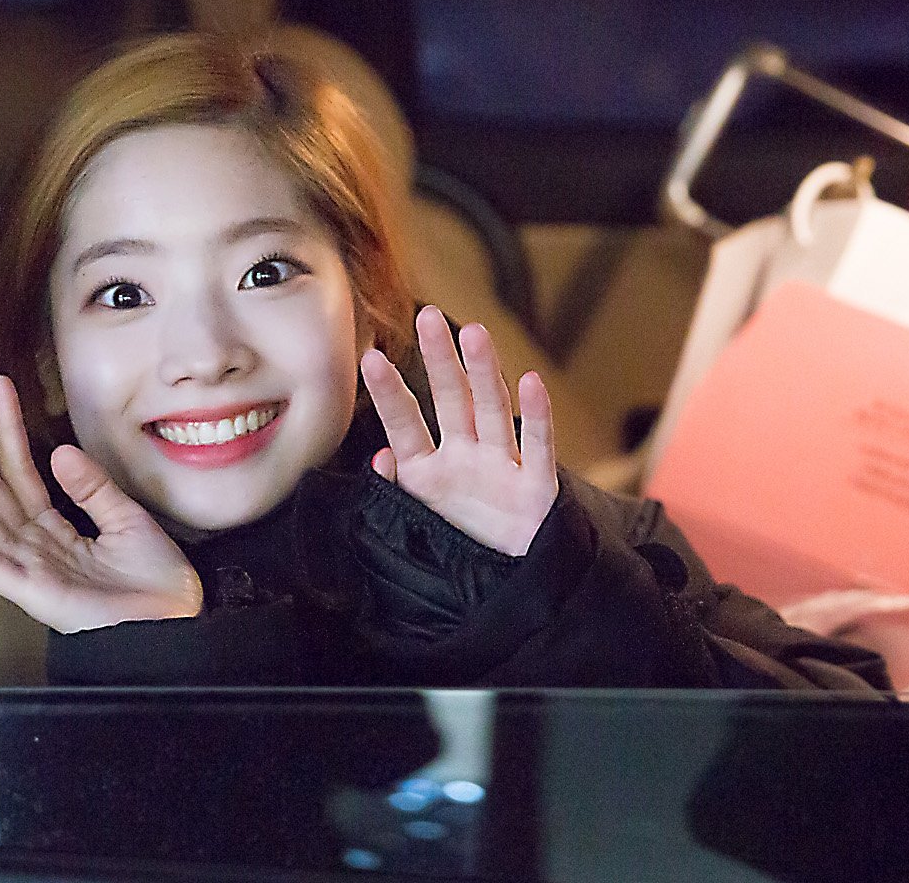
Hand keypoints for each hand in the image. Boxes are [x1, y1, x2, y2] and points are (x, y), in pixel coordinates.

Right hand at [0, 378, 202, 632]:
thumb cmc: (154, 582)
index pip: (20, 471)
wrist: (175, 624)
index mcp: (55, 531)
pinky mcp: (31, 592)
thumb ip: (93, 488)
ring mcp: (27, 570)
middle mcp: (33, 548)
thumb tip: (59, 450)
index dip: (4, 430)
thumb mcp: (127, 519)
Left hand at [360, 306, 557, 556]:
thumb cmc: (461, 552)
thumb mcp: (418, 522)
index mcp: (429, 469)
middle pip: (452, 400)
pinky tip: (531, 382)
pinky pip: (538, 447)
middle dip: (440, 360)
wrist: (511, 591)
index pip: (405, 423)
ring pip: (492, 410)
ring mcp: (501, 467)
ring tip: (473, 334)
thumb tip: (381, 457)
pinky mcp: (536, 487)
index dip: (389, 393)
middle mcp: (466, 457)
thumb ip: (398, 489)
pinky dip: (536, 417)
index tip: (370, 358)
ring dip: (484, 372)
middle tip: (427, 317)